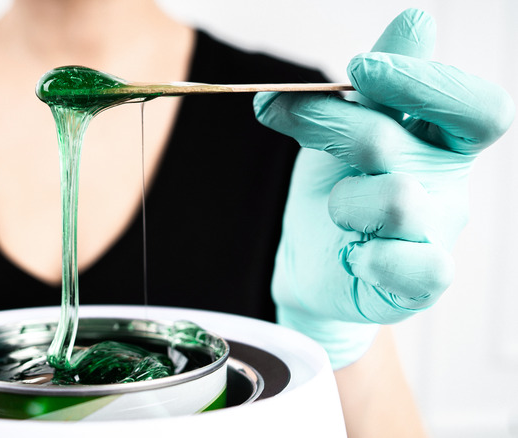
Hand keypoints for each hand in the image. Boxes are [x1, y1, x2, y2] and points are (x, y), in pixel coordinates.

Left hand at [253, 9, 514, 368]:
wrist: (311, 265)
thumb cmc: (335, 187)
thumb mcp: (345, 125)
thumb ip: (375, 83)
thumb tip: (417, 17)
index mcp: (439, 141)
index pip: (477, 108)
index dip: (424, 82)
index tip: (359, 68)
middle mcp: (447, 186)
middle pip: (399, 143)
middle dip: (334, 125)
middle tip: (290, 116)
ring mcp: (436, 237)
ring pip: (398, 201)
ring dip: (345, 200)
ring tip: (335, 211)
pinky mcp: (418, 285)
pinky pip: (418, 268)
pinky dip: (371, 257)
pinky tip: (353, 255)